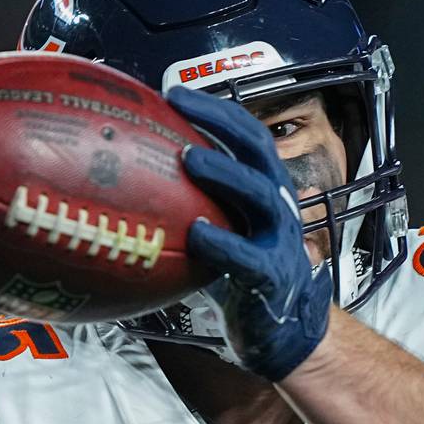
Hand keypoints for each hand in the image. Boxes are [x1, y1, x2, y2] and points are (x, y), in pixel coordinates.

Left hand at [166, 86, 331, 380]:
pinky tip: (195, 233)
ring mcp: (279, 240)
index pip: (247, 135)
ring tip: (188, 157)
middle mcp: (278, 206)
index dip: (215, 110)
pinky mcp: (271, 276)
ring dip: (224, 172)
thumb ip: (198, 206)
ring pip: (257, 195)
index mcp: (266, 189)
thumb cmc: (244, 275)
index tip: (174, 93)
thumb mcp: (227, 231)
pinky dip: (222, 242)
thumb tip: (137, 184)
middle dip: (219, 121)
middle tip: (178, 104)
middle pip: (256, 150)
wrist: (285, 331)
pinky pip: (247, 255)